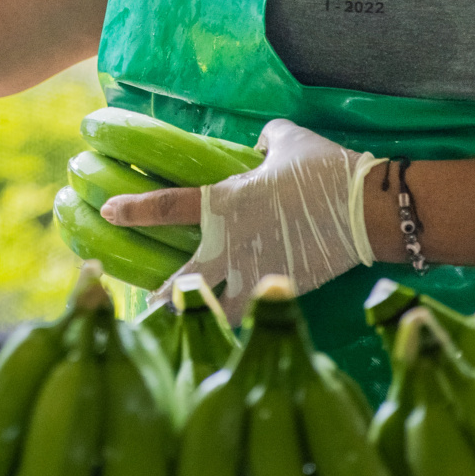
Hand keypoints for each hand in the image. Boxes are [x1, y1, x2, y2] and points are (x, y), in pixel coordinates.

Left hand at [101, 119, 379, 316]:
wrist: (368, 209)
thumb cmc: (325, 169)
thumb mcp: (288, 140)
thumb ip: (265, 141)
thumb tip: (259, 145)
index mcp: (225, 202)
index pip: (166, 207)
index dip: (133, 210)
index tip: (106, 213)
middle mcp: (231, 244)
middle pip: (183, 279)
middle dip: (161, 295)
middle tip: (144, 304)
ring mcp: (257, 274)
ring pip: (215, 310)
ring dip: (199, 320)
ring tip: (184, 332)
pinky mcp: (284, 292)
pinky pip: (254, 314)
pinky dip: (243, 324)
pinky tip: (234, 336)